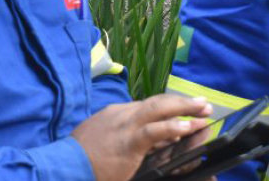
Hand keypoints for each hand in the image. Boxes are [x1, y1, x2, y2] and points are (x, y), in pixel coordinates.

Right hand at [71, 94, 212, 180]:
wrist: (65, 166)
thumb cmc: (83, 158)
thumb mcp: (105, 142)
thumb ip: (127, 138)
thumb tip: (154, 141)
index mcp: (117, 113)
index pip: (148, 106)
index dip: (170, 107)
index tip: (185, 111)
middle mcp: (123, 114)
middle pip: (158, 102)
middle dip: (182, 102)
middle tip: (202, 103)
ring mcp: (125, 125)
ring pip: (159, 109)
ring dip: (184, 109)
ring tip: (203, 111)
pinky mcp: (128, 141)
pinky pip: (154, 130)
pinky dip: (173, 127)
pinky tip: (187, 127)